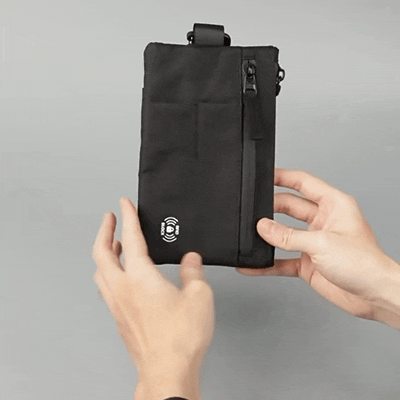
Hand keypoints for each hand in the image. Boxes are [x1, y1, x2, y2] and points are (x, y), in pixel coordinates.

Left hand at [92, 197, 214, 399]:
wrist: (167, 370)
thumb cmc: (180, 338)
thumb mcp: (199, 296)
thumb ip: (193, 272)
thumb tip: (191, 260)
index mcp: (140, 277)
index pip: (130, 237)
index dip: (127, 217)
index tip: (124, 203)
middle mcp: (123, 289)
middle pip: (102, 252)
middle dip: (105, 230)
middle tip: (109, 218)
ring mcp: (117, 305)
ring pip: (100, 271)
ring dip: (104, 252)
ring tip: (113, 245)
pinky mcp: (120, 318)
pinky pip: (106, 287)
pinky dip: (109, 272)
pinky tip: (119, 276)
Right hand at [236, 168, 399, 329]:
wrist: (374, 297)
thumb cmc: (365, 265)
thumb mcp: (322, 243)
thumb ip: (289, 236)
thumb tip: (264, 227)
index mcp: (333, 205)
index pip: (303, 182)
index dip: (282, 177)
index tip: (263, 176)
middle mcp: (323, 221)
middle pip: (288, 207)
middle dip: (269, 209)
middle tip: (251, 213)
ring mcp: (314, 242)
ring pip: (283, 233)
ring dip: (268, 237)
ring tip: (250, 237)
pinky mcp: (308, 262)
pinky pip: (282, 260)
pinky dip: (268, 263)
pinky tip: (255, 264)